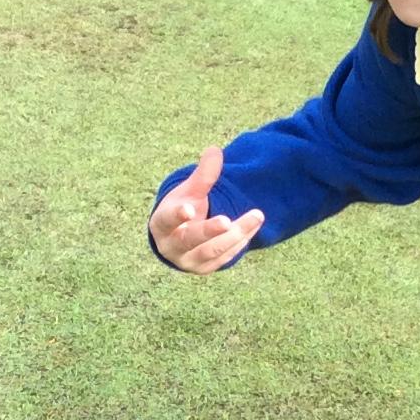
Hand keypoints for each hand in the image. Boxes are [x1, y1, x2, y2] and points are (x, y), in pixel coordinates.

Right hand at [148, 147, 264, 273]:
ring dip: (236, 234)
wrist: (180, 238)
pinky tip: (253, 226)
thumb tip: (215, 150)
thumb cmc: (183, 209)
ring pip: (212, 250)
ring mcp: (188, 261)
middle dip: (210, 230)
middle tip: (227, 221)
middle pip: (190, 239)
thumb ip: (202, 175)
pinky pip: (225, 256)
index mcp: (161, 224)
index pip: (167, 220)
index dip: (177, 216)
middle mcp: (172, 247)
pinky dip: (240, 241)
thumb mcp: (189, 192)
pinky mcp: (205, 269)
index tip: (189, 209)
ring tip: (257, 215)